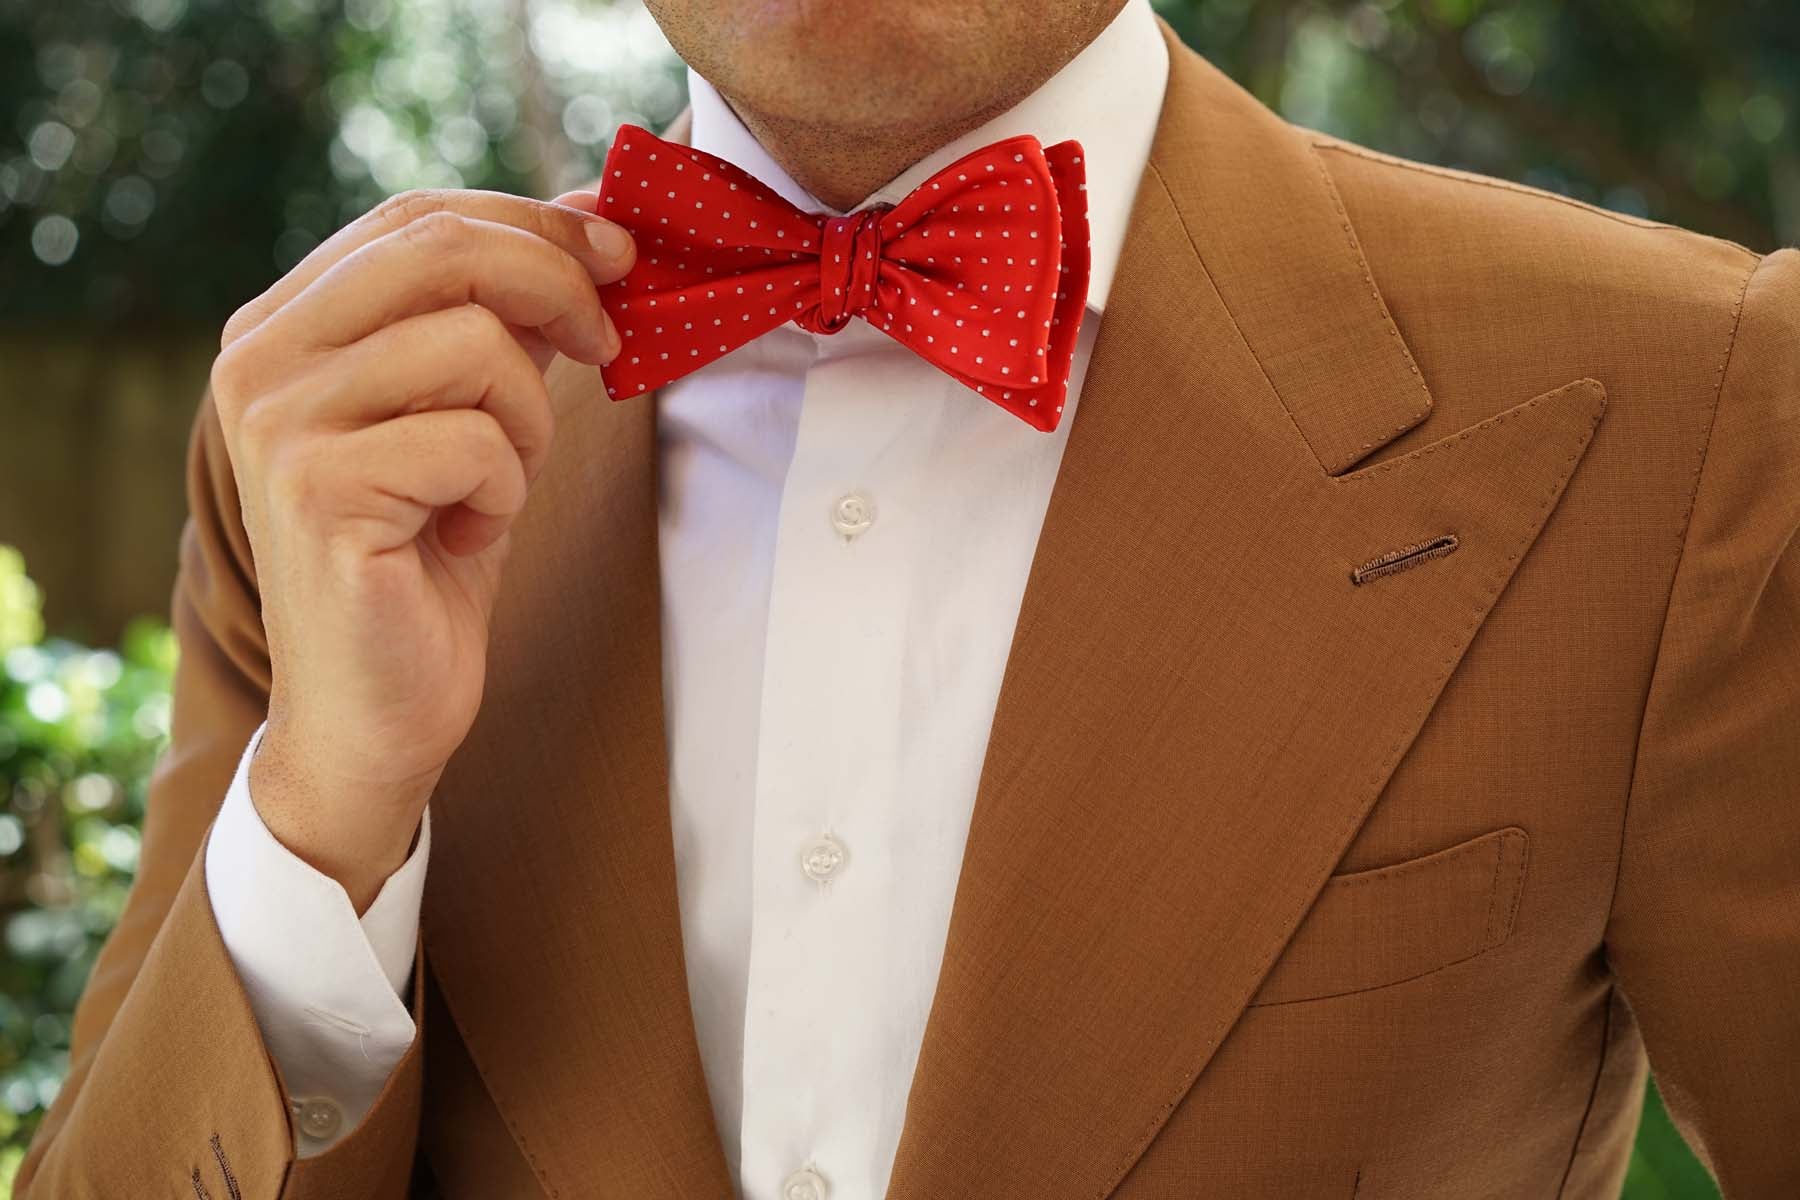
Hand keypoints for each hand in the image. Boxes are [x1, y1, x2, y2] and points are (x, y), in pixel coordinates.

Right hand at [208, 187, 632, 909]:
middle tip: (610, 345)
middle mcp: (258, 359)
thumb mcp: (471, 415)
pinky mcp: (317, 492)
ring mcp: (277, 424)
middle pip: (442, 251)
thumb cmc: (427, 560)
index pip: (416, 218)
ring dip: (528, 421)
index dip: (531, 221)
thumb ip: (503, 322)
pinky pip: (474, 441)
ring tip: (496, 484)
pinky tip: (464, 538)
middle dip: (558, 286)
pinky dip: (505, 491)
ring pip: (474, 346)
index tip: (618, 251)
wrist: (375, 710)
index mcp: (284, 325)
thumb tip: (590, 228)